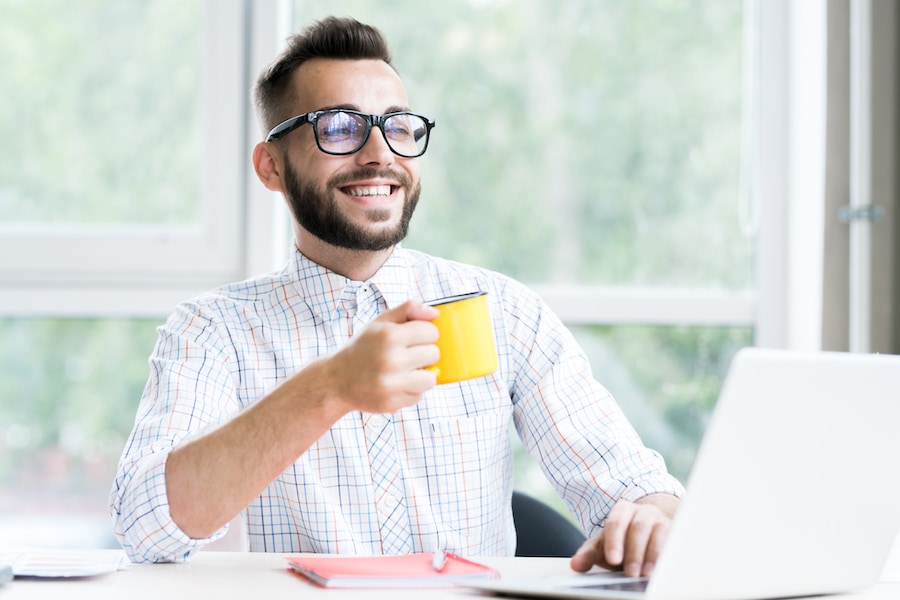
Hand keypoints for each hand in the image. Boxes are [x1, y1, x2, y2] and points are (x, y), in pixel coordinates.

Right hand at [328, 299, 439, 413]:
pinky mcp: (391, 403)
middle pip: (434, 354)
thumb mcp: (380, 321)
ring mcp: (390, 384)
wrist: (336, 380)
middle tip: (409, 354)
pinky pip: (418, 396)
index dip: (426, 334)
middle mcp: (390, 359)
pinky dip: (411, 391)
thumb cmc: (363, 348)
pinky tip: (396, 384)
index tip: (416, 337)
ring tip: (406, 370)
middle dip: (425, 353)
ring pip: (430, 379)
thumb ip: (408, 309)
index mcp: (389, 335)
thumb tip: (435, 313)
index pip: (432, 332)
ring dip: (422, 374)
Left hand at [570, 495, 677, 576]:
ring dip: (653, 554)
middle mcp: (642, 512)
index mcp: (621, 511)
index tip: (613, 560)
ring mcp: (660, 521)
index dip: (614, 541)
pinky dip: (668, 554)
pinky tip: (664, 568)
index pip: (616, 522)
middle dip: (634, 551)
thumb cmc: (622, 541)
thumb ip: (589, 554)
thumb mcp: (603, 546)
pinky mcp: (675, 532)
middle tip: (630, 573)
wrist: (648, 533)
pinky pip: (674, 540)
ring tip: (646, 574)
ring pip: (659, 532)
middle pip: (638, 527)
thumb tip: (575, 565)